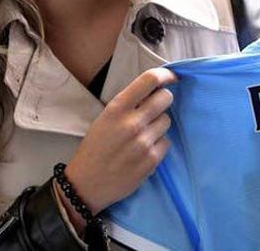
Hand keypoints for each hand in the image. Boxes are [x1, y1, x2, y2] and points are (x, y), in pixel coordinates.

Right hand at [60, 68, 175, 229]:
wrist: (86, 184)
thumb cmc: (95, 148)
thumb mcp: (105, 118)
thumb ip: (128, 105)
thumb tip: (155, 90)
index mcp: (117, 108)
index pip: (149, 80)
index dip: (166, 75)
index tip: (173, 77)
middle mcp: (132, 123)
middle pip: (166, 98)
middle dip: (163, 101)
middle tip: (154, 109)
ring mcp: (144, 142)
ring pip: (167, 121)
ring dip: (159, 125)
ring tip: (143, 135)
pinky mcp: (152, 160)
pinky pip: (166, 142)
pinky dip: (158, 145)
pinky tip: (144, 151)